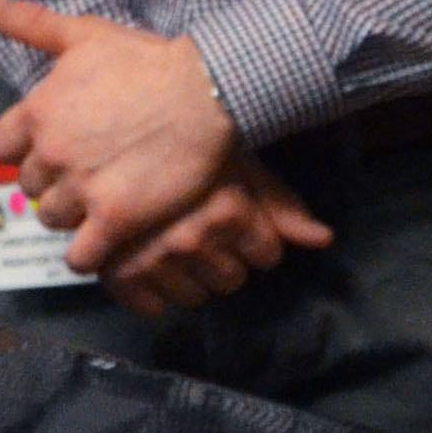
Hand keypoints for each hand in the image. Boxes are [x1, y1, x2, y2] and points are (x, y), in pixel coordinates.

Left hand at [0, 0, 324, 301]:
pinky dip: (87, 255)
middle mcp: (52, 152)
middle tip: (82, 175)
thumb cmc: (148, 60)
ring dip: (71, 215)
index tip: (49, 150)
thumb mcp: (85, 33)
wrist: (205, 92)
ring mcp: (82, 188)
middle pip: (30, 186)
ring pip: (52, 219)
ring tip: (97, 203)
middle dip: (52, 182)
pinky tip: (104, 241)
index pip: (2, 148)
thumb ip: (31, 21)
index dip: (24, 151)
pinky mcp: (115, 219)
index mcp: (38, 111)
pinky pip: (81, 256)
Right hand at [95, 162, 334, 317]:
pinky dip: (152, 294)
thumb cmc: (182, 140)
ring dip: (189, 277)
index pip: (268, 255)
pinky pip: (151, 307)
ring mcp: (152, 258)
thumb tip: (324, 240)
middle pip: (233, 280)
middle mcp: (192, 239)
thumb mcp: (235, 161)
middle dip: (223, 258)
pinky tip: (150, 264)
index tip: (234, 218)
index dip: (256, 238)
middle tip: (200, 226)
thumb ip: (280, 204)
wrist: (107, 124)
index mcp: (227, 210)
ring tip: (173, 241)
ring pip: (195, 297)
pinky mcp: (115, 272)